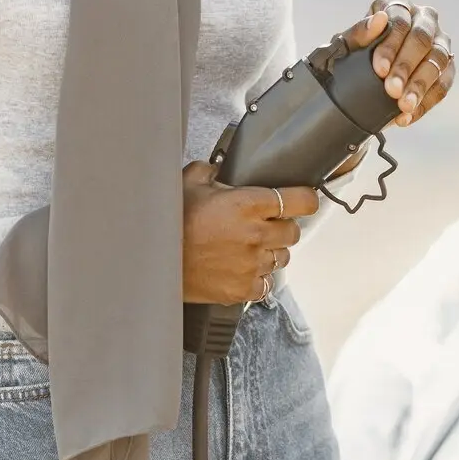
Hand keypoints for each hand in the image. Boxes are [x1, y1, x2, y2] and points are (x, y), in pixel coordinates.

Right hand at [182, 163, 318, 304]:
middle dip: (283, 227)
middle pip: (294, 232)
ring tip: (248, 248)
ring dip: (270, 252)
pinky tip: (242, 269)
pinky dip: (258, 277)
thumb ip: (210, 172)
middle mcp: (256, 235)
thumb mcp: (189, 183)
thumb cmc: (170, 222)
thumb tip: (219, 170)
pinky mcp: (243, 289)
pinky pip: (266, 284)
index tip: (302, 201)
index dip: (304, 199)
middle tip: (264, 226)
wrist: (153, 260)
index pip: (301, 201)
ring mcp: (252, 264)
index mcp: (249, 204)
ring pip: (282, 258)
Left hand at [340, 0, 454, 126]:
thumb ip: (358, 32)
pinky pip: (443, 84)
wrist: (358, 77)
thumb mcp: (347, 44)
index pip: (399, 21)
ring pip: (438, 61)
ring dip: (420, 86)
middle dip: (406, 67)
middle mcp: (423, 18)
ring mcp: (439, 41)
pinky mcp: (447, 67)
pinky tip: (407, 116)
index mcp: (397, 4)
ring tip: (403, 106)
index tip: (379, 70)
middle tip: (392, 91)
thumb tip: (379, 20)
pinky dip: (425, 102)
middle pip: (422, 39)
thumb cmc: (353, 54)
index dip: (391, 46)